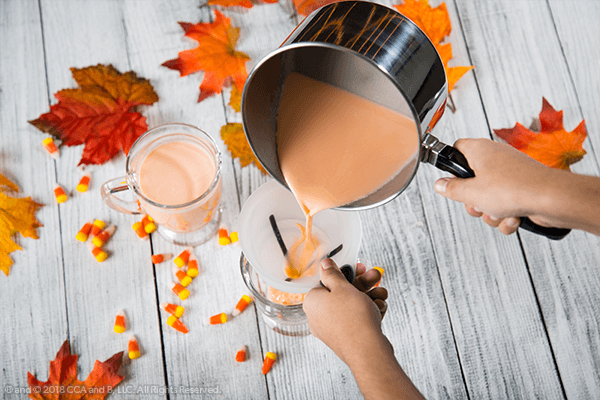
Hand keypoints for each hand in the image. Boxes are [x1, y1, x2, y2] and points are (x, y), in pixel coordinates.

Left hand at [304, 259, 425, 399]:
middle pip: (341, 293)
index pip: (326, 282)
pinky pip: (357, 319)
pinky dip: (369, 312)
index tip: (356, 268)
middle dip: (362, 284)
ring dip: (369, 297)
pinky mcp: (347, 337)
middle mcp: (319, 316)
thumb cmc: (352, 318)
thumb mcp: (342, 287)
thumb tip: (324, 264)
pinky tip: (380, 308)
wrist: (367, 350)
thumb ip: (332, 274)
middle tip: (374, 276)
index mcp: (312, 302)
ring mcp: (333, 328)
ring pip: (352, 306)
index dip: (344, 274)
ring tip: (380, 294)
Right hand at [433, 138, 568, 234]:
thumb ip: (451, 189)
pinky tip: (512, 217)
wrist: (551, 200)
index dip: (451, 164)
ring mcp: (511, 174)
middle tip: (477, 204)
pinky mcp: (522, 189)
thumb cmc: (514, 189)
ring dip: (490, 212)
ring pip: (488, 197)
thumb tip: (440, 184)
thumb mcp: (471, 192)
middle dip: (473, 201)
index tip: (449, 178)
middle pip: (471, 180)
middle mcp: (496, 159)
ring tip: (499, 212)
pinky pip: (506, 205)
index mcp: (480, 150)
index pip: (457, 149)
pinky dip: (506, 216)